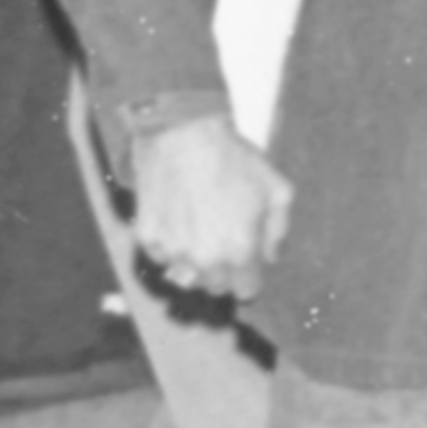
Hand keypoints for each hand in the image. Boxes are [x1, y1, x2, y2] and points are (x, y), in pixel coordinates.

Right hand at [130, 113, 293, 300]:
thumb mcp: (278, 190)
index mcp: (240, 251)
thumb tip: (270, 256)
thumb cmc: (235, 160)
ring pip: (186, 277)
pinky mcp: (148, 238)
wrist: (185, 136)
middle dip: (225, 272)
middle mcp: (204, 260)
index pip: (247, 292)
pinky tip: (180, 222)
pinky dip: (170, 248)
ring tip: (203, 231)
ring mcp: (172, 251)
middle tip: (226, 243)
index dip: (251, 279)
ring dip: (196, 264)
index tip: (249, 267)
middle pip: (216, 288)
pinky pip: (161, 258)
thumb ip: (278, 230)